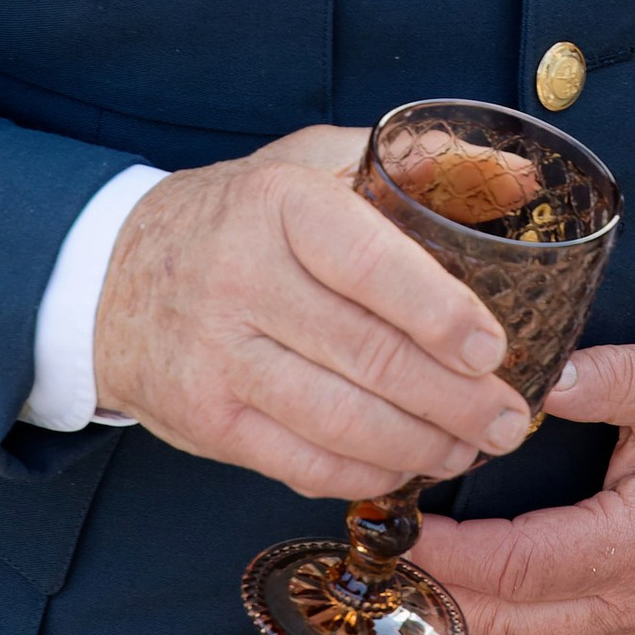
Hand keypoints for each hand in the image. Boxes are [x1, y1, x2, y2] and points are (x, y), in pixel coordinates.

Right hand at [92, 128, 533, 497]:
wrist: (110, 276)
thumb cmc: (241, 217)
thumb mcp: (315, 160)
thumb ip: (420, 162)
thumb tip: (525, 180)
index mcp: (278, 205)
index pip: (367, 262)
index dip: (438, 312)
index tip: (492, 347)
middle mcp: (240, 279)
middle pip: (367, 355)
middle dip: (454, 399)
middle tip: (509, 419)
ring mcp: (217, 357)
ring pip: (341, 421)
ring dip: (422, 445)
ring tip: (472, 447)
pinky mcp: (206, 420)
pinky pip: (303, 463)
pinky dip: (369, 474)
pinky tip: (409, 464)